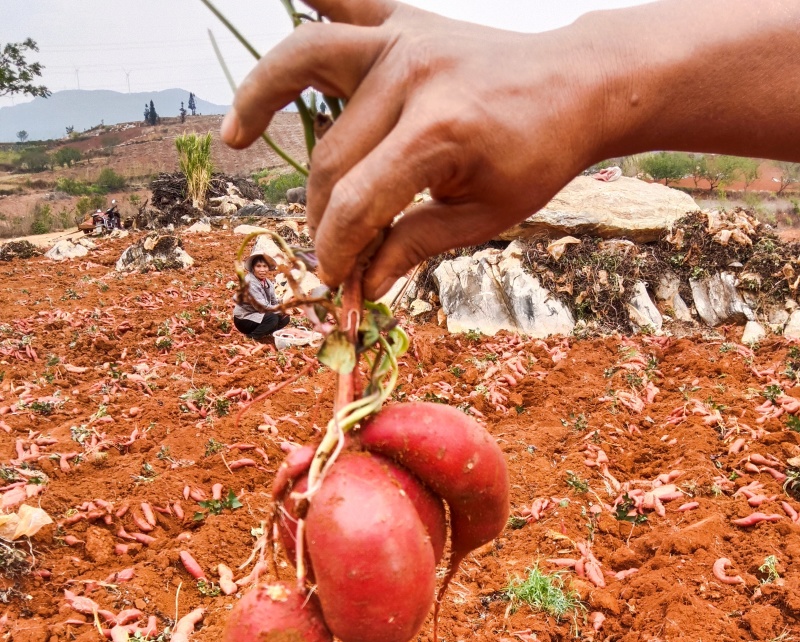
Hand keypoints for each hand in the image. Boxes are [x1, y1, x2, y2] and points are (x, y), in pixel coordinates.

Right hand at [222, 0, 608, 296]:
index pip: (360, 203)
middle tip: (330, 253)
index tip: (335, 280)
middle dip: (324, 218)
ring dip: (260, 96)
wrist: (576, 85)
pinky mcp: (401, 19)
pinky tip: (272, 3)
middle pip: (333, 157)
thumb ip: (415, 245)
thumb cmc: (535, 156)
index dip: (338, 250)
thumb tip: (362, 283)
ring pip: (305, 61)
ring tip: (233, 138)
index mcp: (441, 130)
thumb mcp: (485, 216)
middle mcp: (413, 75)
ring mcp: (403, 38)